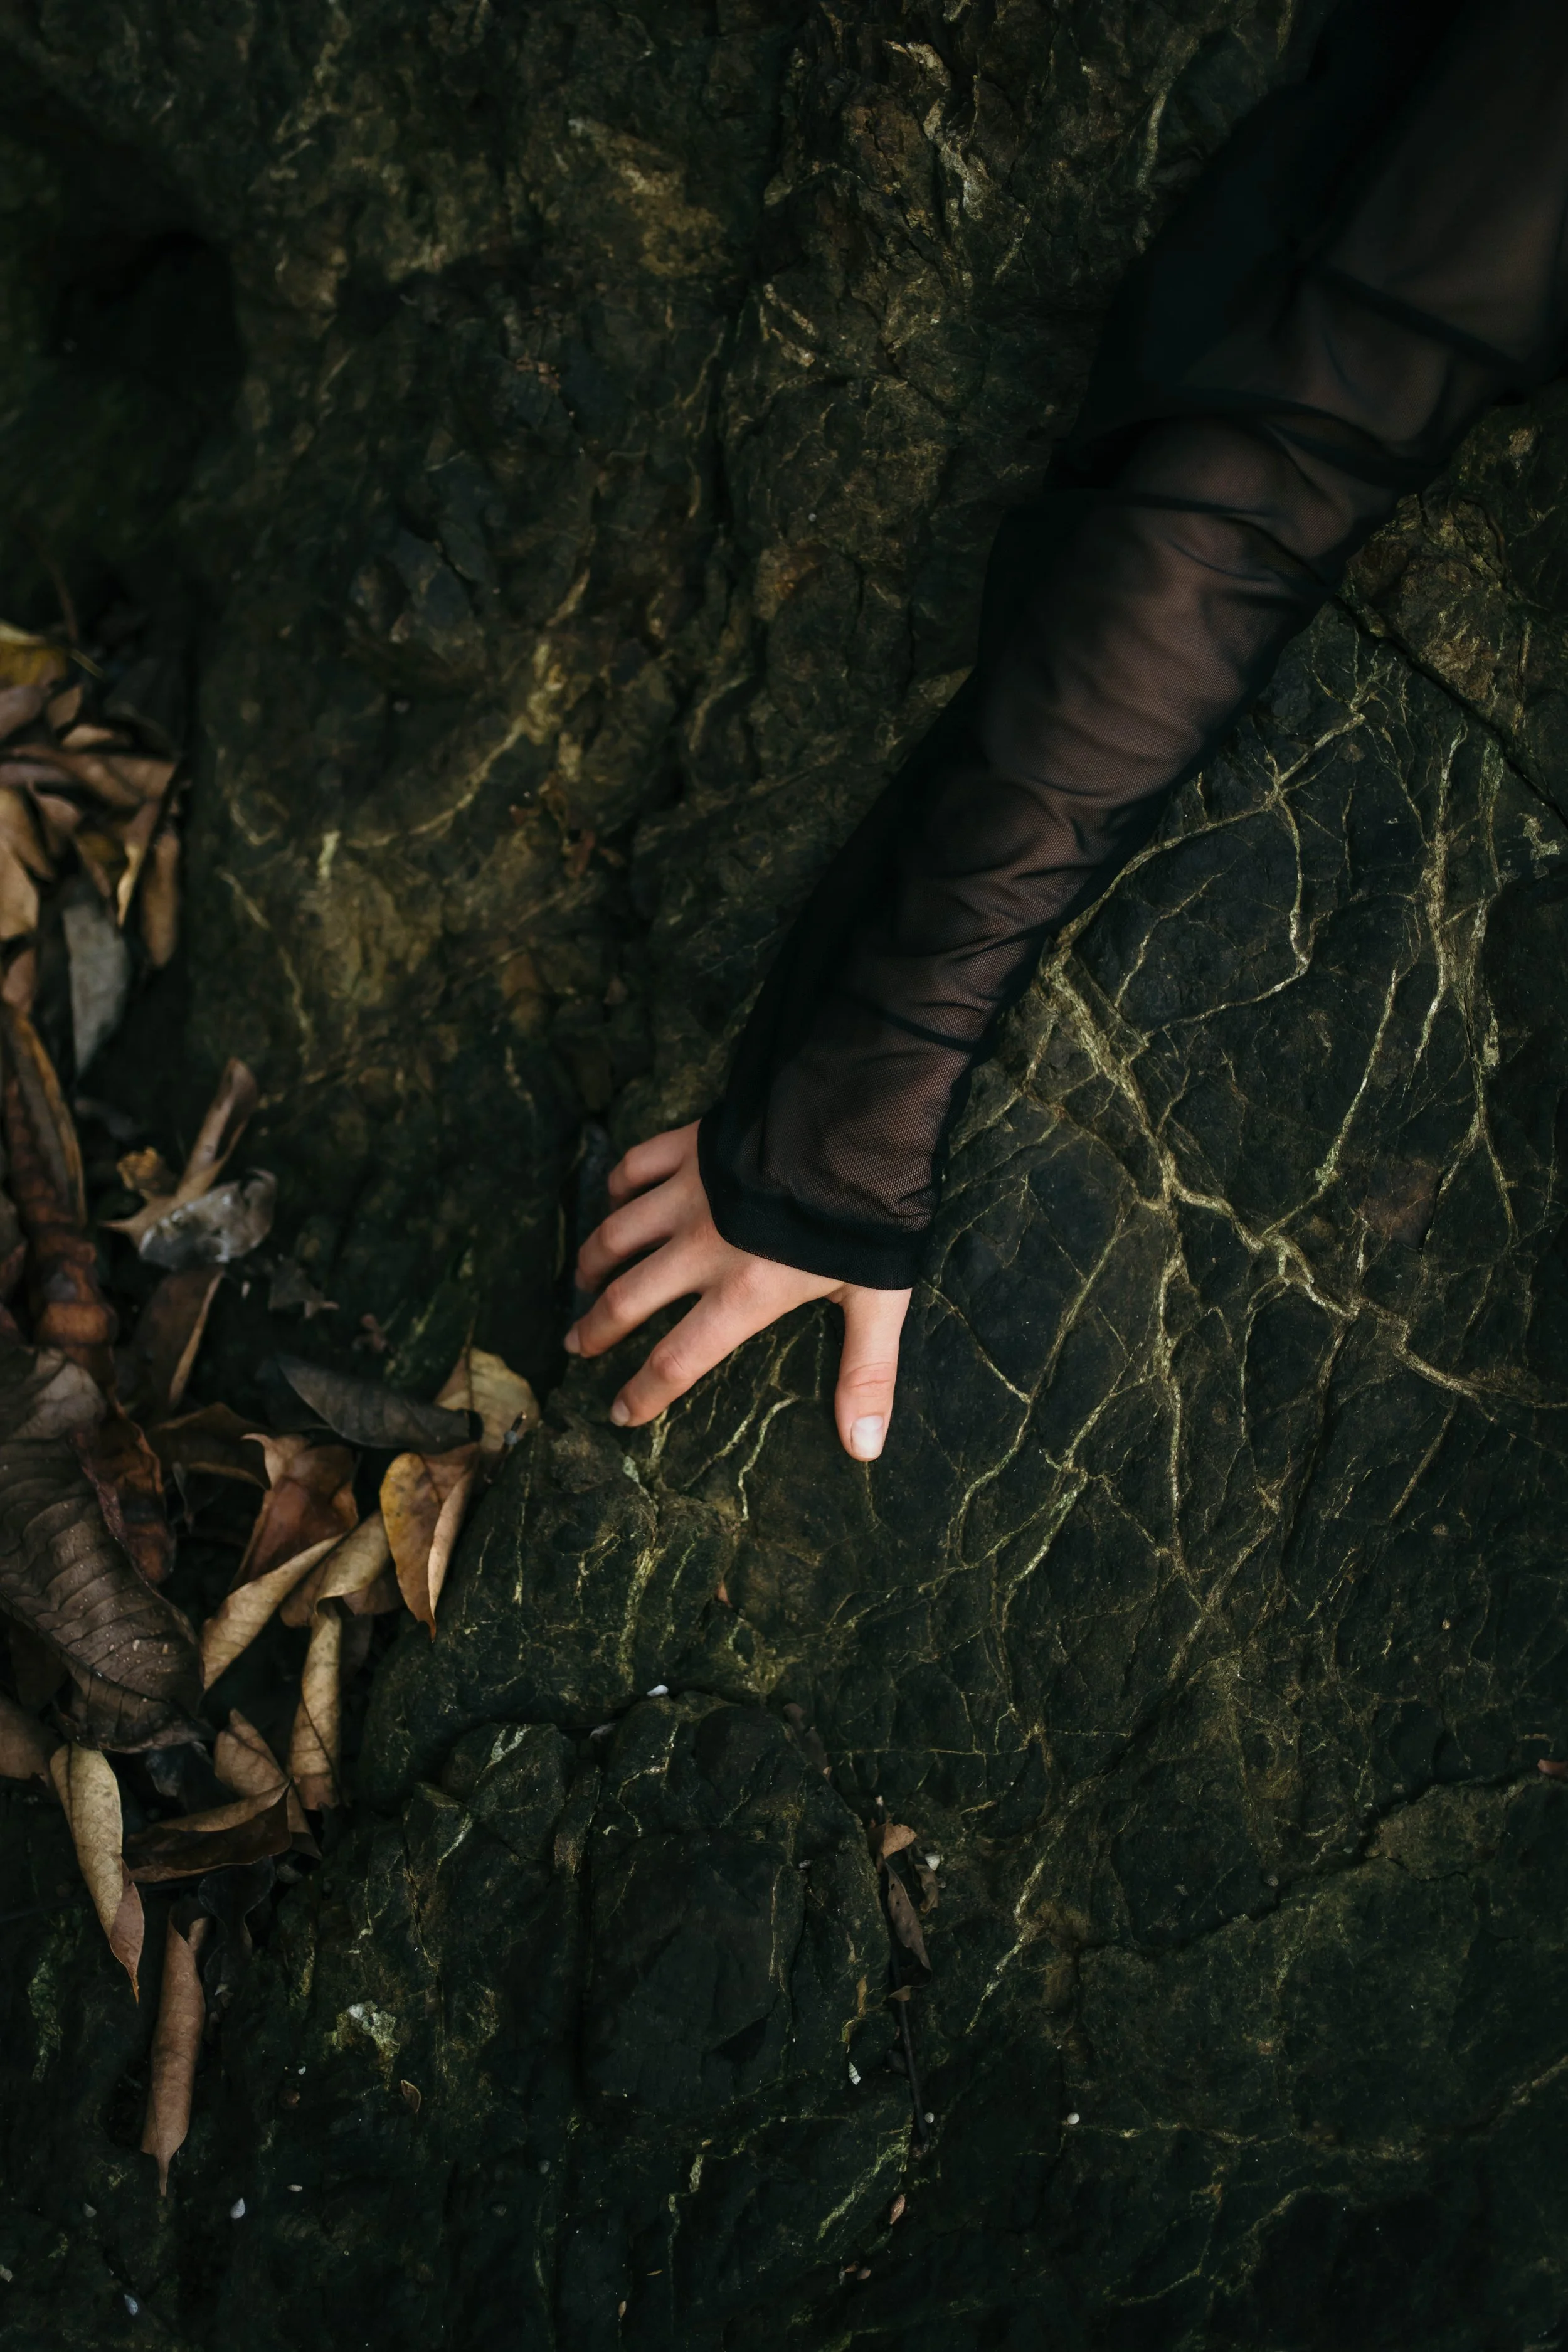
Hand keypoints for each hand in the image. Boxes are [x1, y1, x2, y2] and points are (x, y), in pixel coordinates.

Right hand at [565, 1122, 909, 1459]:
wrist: (855, 1122)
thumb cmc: (870, 1217)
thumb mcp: (877, 1299)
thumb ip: (866, 1373)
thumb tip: (863, 1449)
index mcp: (743, 1294)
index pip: (677, 1359)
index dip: (643, 1392)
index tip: (618, 1413)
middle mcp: (702, 1249)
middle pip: (628, 1299)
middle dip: (596, 1329)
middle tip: (577, 1346)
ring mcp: (689, 1195)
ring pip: (617, 1235)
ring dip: (594, 1263)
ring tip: (583, 1283)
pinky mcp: (689, 1148)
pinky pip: (632, 1169)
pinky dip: (616, 1188)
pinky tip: (614, 1202)